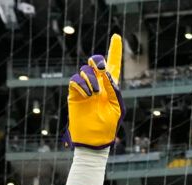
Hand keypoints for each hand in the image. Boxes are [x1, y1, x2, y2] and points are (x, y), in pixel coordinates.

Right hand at [64, 35, 125, 150]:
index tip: (117, 36)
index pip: (113, 64)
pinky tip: (86, 94)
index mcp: (111, 87)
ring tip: (94, 94)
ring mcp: (85, 88)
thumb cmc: (108, 126)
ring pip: (85, 70)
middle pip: (96, 62)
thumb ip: (113, 89)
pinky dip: (81, 84)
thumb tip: (106, 73)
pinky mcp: (74, 93)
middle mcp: (98, 84)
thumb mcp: (116, 107)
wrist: (94, 140)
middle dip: (98, 60)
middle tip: (100, 68)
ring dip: (91, 79)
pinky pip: (75, 80)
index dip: (115, 50)